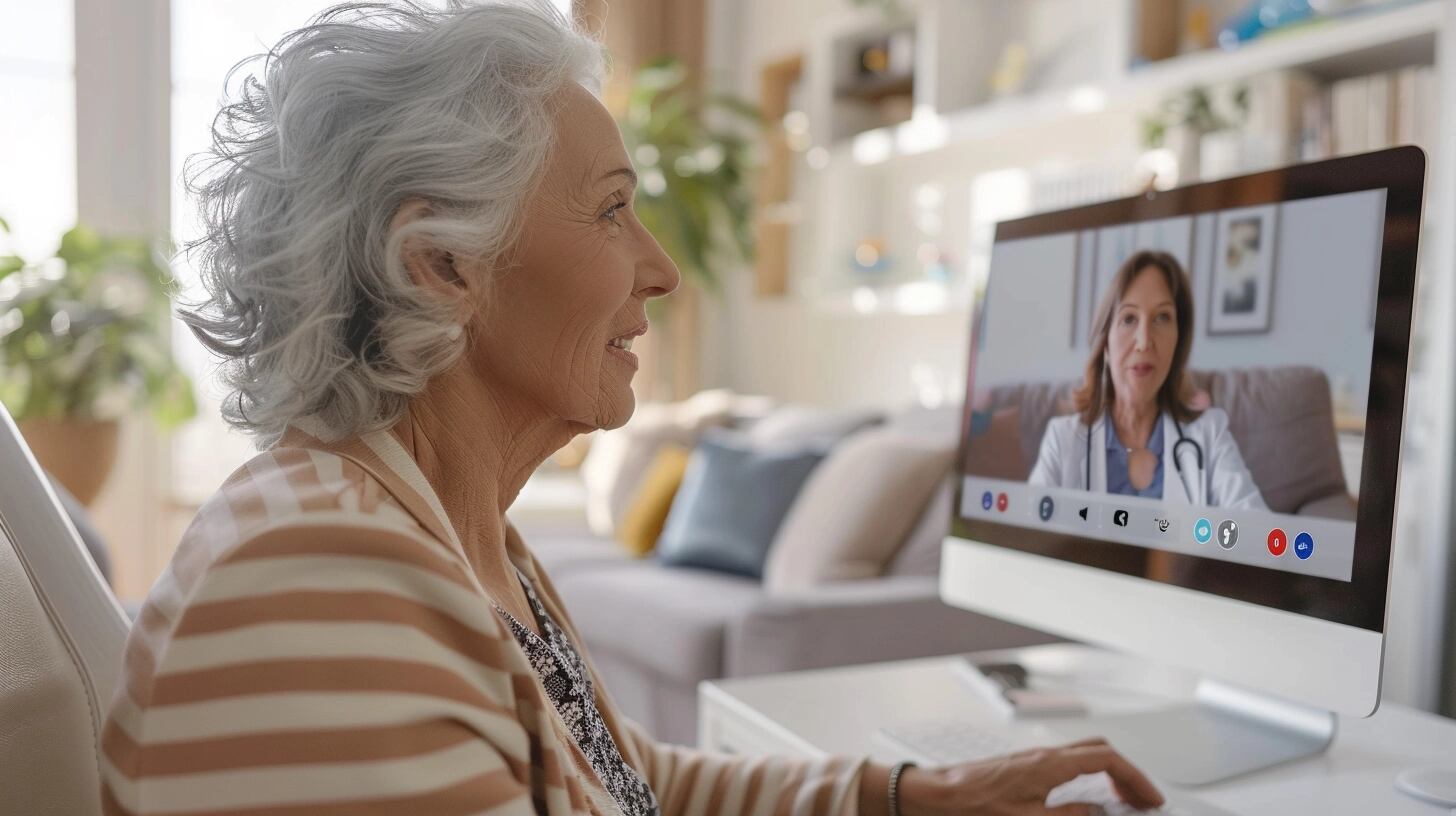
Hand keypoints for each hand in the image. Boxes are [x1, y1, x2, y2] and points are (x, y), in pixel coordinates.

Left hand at [897, 738, 1164, 814]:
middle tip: (1142, 801)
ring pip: (1083, 753)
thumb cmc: (972, 808)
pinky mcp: (1022, 765)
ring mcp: (1032, 757)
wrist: (934, 796)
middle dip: (1126, 772)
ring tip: (1120, 801)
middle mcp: (1043, 754)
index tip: (1151, 800)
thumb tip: (1101, 813)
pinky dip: (1087, 774)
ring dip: (1108, 773)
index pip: (1107, 759)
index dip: (1136, 778)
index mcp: (1050, 764)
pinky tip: (1086, 796)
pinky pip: (1066, 762)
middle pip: (1099, 750)